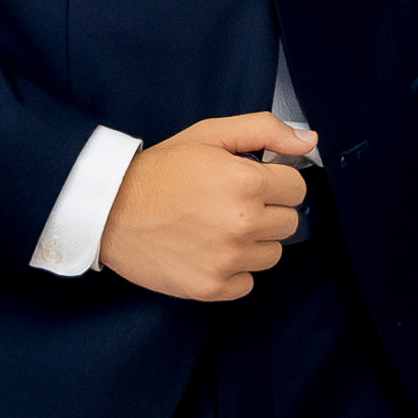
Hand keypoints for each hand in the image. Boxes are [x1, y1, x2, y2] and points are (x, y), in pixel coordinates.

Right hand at [102, 112, 310, 300]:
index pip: (296, 188)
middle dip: (267, 210)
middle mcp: (242, 223)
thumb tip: (308, 142)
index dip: (275, 182)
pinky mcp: (212, 287)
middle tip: (230, 203)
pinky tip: (208, 250)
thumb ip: (264, 131)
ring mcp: (228, 259)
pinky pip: (247, 282)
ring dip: (253, 242)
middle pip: (289, 222)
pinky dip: (233, 269)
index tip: (251, 182)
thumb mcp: (209, 134)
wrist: (109, 210)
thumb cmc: (159, 171)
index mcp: (246, 182)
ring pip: (272, 254)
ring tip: (217, 227)